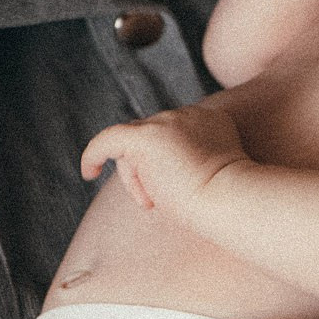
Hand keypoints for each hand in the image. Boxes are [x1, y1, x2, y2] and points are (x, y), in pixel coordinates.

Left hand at [81, 103, 247, 215]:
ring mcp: (168, 121)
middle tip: (156, 205)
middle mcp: (189, 114)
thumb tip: (168, 176)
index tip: (171, 195)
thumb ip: (193, 161)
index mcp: (210, 121)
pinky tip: (89, 172)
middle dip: (149, 175)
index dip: (166, 169)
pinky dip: (94, 154)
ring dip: (137, 177)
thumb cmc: (224, 200)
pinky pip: (108, 140)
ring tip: (151, 203)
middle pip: (152, 140)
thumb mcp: (212, 173)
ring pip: (134, 146)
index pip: (174, 138)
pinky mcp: (146, 136)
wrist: (229, 200)